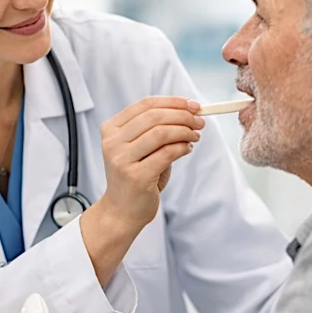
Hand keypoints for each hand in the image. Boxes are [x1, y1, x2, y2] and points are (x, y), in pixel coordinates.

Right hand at [99, 96, 202, 230]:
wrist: (122, 210)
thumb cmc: (136, 176)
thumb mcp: (141, 147)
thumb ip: (157, 129)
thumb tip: (190, 112)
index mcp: (111, 129)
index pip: (145, 105)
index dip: (173, 102)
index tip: (194, 105)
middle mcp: (112, 142)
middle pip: (155, 116)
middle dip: (183, 116)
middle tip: (200, 121)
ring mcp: (122, 159)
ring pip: (162, 133)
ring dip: (185, 131)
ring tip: (195, 136)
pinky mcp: (136, 176)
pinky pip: (167, 153)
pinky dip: (183, 148)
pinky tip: (188, 149)